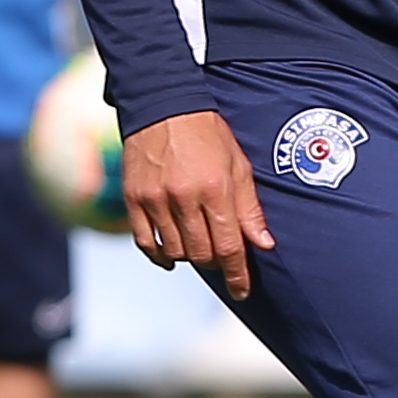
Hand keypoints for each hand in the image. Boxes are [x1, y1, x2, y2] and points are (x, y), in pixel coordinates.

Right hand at [122, 109, 274, 298]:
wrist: (163, 105)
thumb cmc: (208, 135)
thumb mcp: (238, 165)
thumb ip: (249, 208)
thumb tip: (263, 244)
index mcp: (215, 189)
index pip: (229, 246)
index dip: (237, 274)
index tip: (242, 291)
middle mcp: (184, 197)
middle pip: (201, 253)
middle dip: (215, 261)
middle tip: (220, 254)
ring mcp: (155, 199)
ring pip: (174, 251)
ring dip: (190, 256)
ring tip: (198, 244)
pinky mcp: (133, 198)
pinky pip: (145, 242)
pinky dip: (159, 256)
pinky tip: (170, 257)